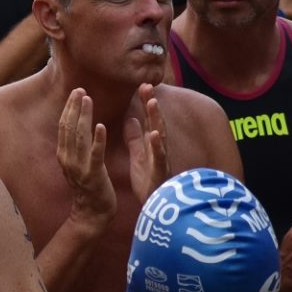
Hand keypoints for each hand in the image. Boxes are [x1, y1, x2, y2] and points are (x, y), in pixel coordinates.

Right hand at [57, 88, 114, 224]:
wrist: (92, 213)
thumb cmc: (89, 188)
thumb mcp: (77, 165)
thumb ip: (76, 147)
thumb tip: (76, 128)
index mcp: (64, 155)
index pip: (64, 126)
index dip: (69, 108)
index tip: (76, 92)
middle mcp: (68, 159)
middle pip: (69, 128)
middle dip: (74, 107)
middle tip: (80, 90)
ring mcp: (79, 167)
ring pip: (80, 137)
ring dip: (84, 117)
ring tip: (88, 100)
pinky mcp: (93, 175)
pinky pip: (95, 154)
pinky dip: (97, 139)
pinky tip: (101, 125)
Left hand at [124, 85, 167, 202]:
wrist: (154, 206)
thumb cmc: (148, 180)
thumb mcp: (139, 155)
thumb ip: (136, 138)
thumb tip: (131, 118)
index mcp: (150, 144)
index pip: (147, 119)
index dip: (144, 103)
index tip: (141, 85)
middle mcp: (158, 148)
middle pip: (155, 122)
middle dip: (151, 104)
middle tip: (147, 85)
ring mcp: (161, 159)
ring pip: (160, 136)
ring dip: (157, 119)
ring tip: (152, 102)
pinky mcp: (160, 172)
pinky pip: (159, 157)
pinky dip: (157, 145)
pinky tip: (154, 134)